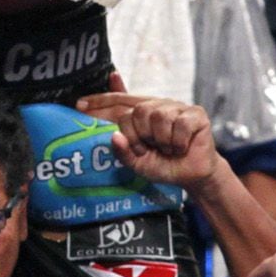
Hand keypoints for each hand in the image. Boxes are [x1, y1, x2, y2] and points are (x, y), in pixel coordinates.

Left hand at [74, 93, 216, 186]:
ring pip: (158, 117)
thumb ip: (123, 151)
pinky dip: (178, 142)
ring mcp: (177, 106)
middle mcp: (157, 104)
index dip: (99, 102)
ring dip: (162, 140)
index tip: (79, 105)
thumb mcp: (138, 163)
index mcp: (141, 112)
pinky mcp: (196, 114)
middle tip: (149, 148)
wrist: (193, 175)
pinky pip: (179, 125)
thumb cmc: (163, 165)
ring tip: (168, 148)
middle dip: (140, 135)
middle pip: (136, 111)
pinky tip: (182, 146)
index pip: (117, 101)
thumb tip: (114, 136)